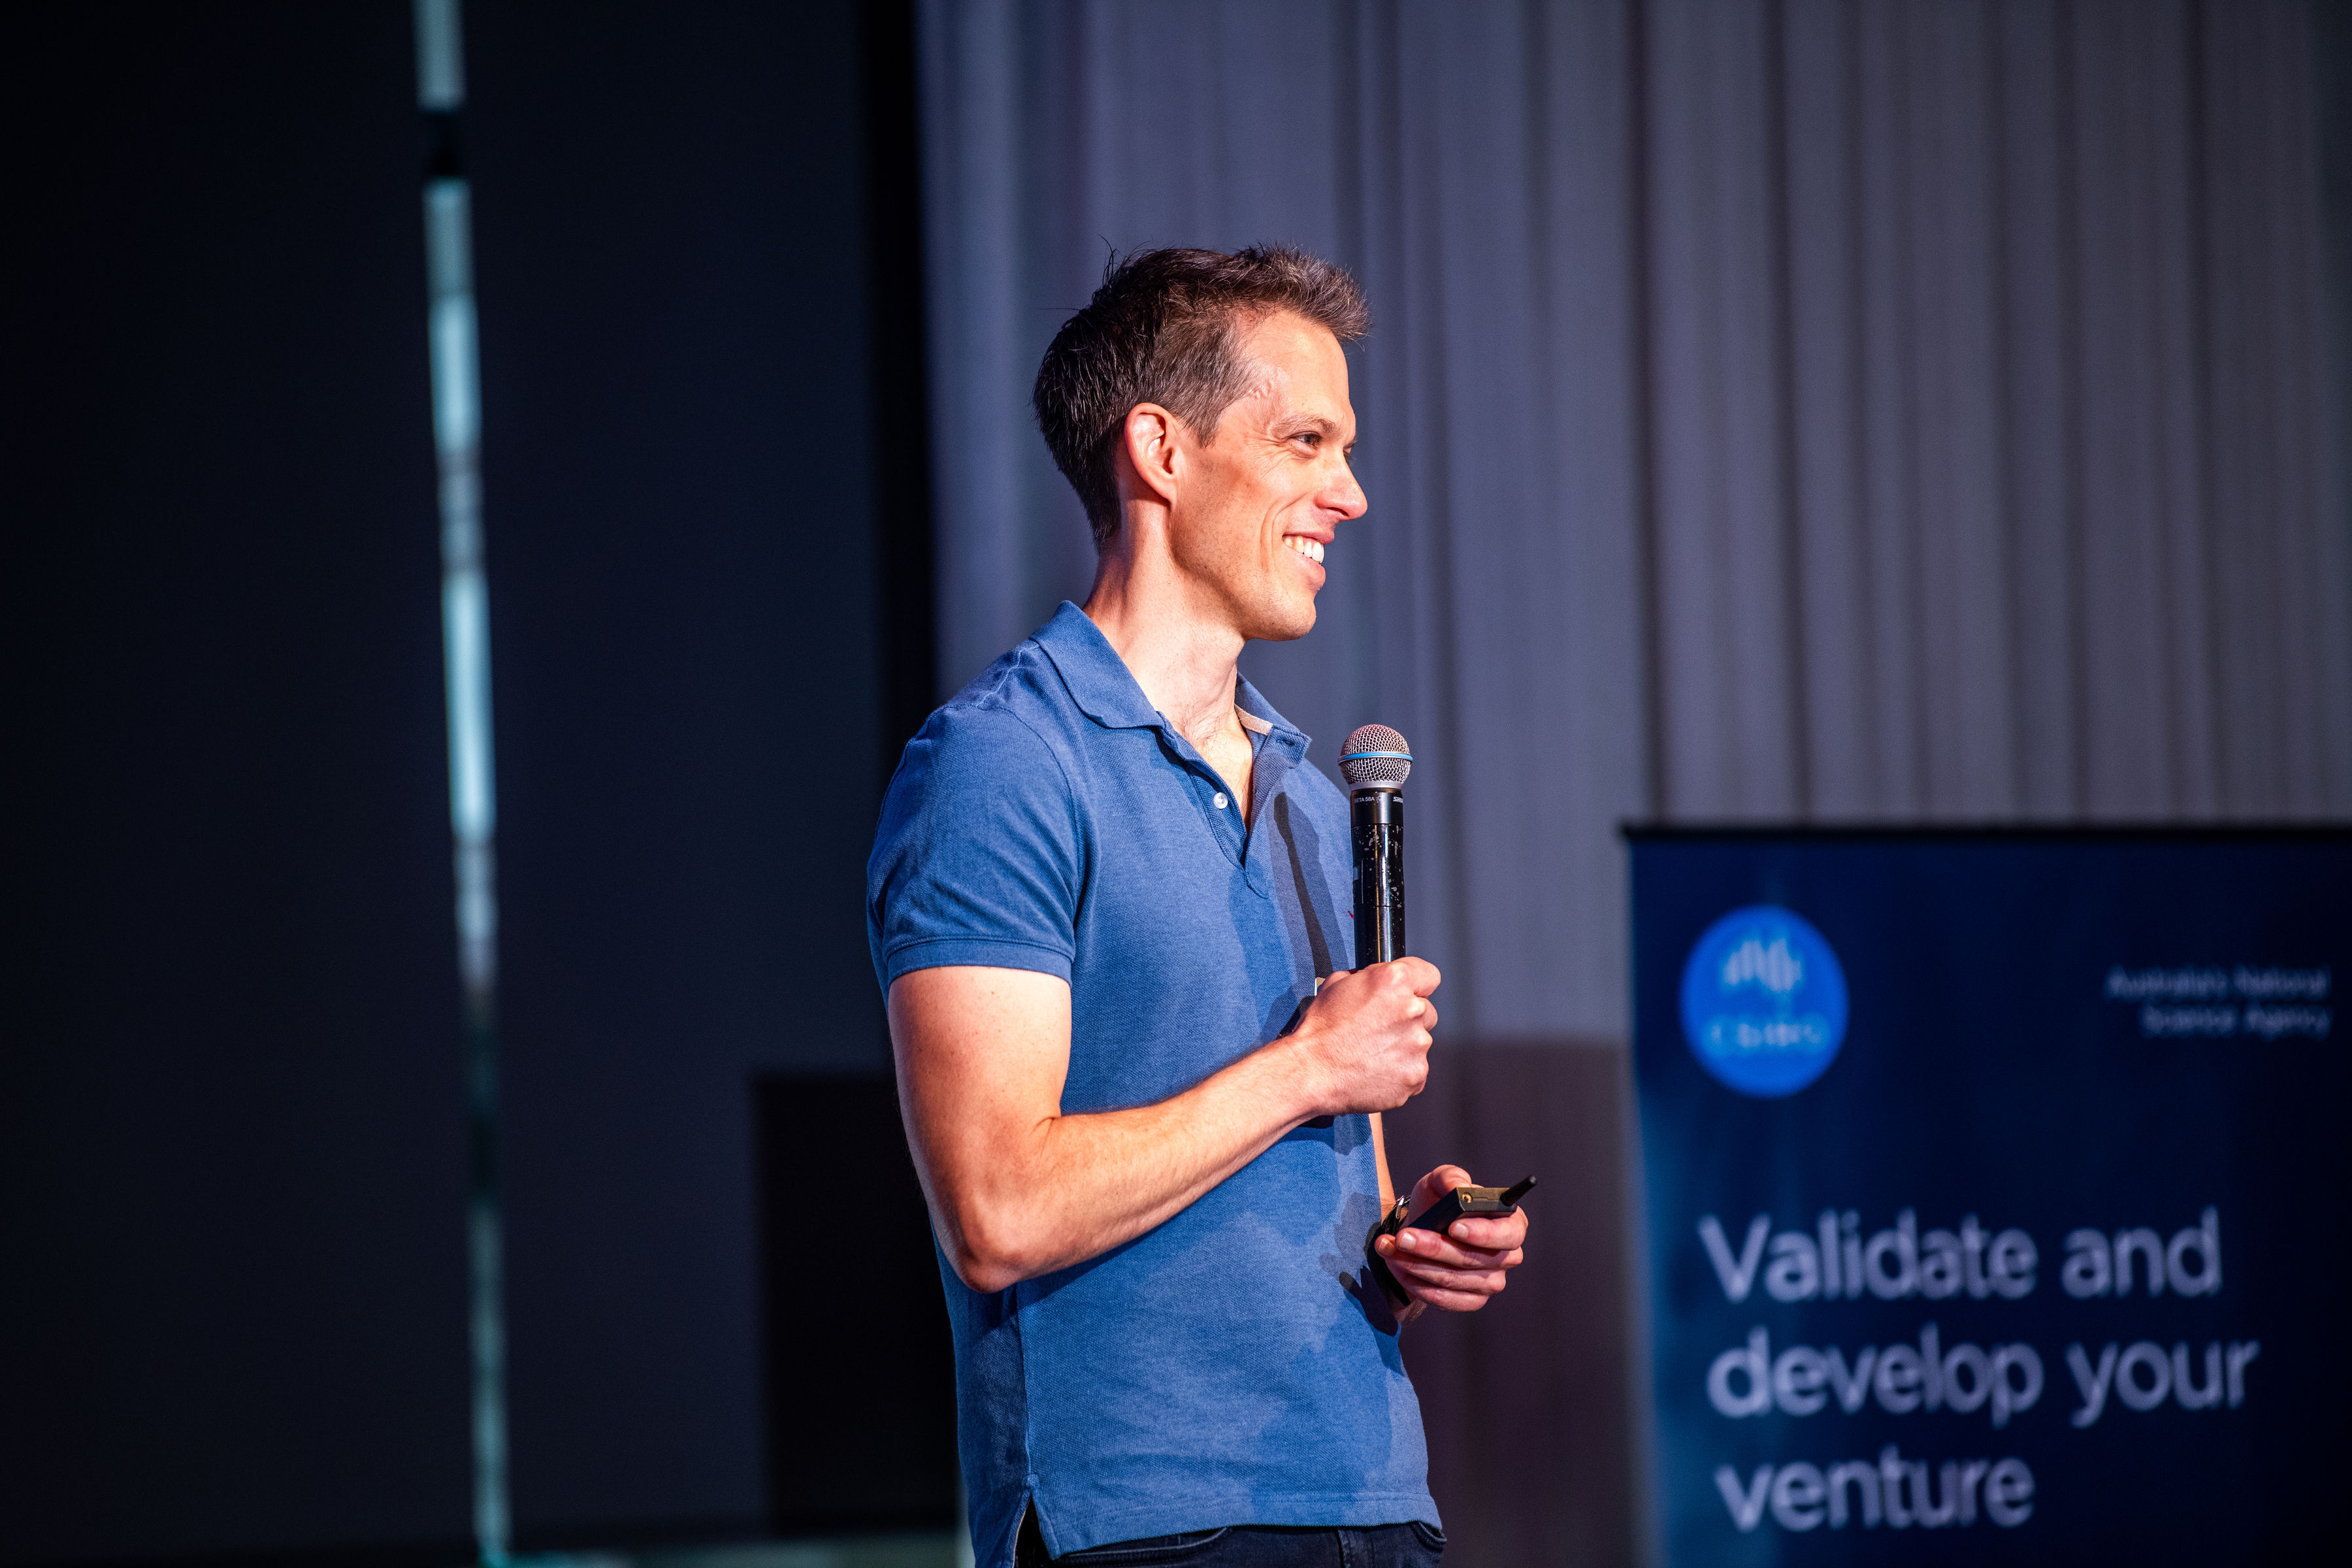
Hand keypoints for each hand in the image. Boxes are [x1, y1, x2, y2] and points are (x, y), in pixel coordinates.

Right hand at [1289, 958, 1440, 1115]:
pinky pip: (1416, 1069)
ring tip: (1372, 1052)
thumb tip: (1379, 980)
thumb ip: (1370, 977)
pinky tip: (1376, 1069)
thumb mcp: (1338, 984)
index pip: (1429, 975)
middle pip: (1426, 1011)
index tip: (1410, 994)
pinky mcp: (1416, 1074)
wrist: (1311, 1071)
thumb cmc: (1320, 1030)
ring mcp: (1417, 1045)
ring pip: (1420, 1042)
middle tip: (1379, 1029)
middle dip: (1408, 1019)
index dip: (1417, 985)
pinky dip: (1401, 1070)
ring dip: (1403, 1046)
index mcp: (1394, 981)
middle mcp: (1412, 1010)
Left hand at [1372, 1164, 1527, 1314]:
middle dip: (1434, 1248)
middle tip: (1404, 1237)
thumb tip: (1457, 1189)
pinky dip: (1416, 1283)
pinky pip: (1444, 1298)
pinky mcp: (1472, 1300)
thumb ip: (1451, 1178)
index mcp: (1511, 1224)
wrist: (1420, 1232)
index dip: (1483, 1233)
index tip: (1453, 1227)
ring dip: (1416, 1264)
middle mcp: (1507, 1256)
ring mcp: (1491, 1282)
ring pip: (1452, 1279)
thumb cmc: (1437, 1205)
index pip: (1508, 1233)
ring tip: (1390, 1247)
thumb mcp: (1440, 1182)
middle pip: (1473, 1259)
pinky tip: (1397, 1266)